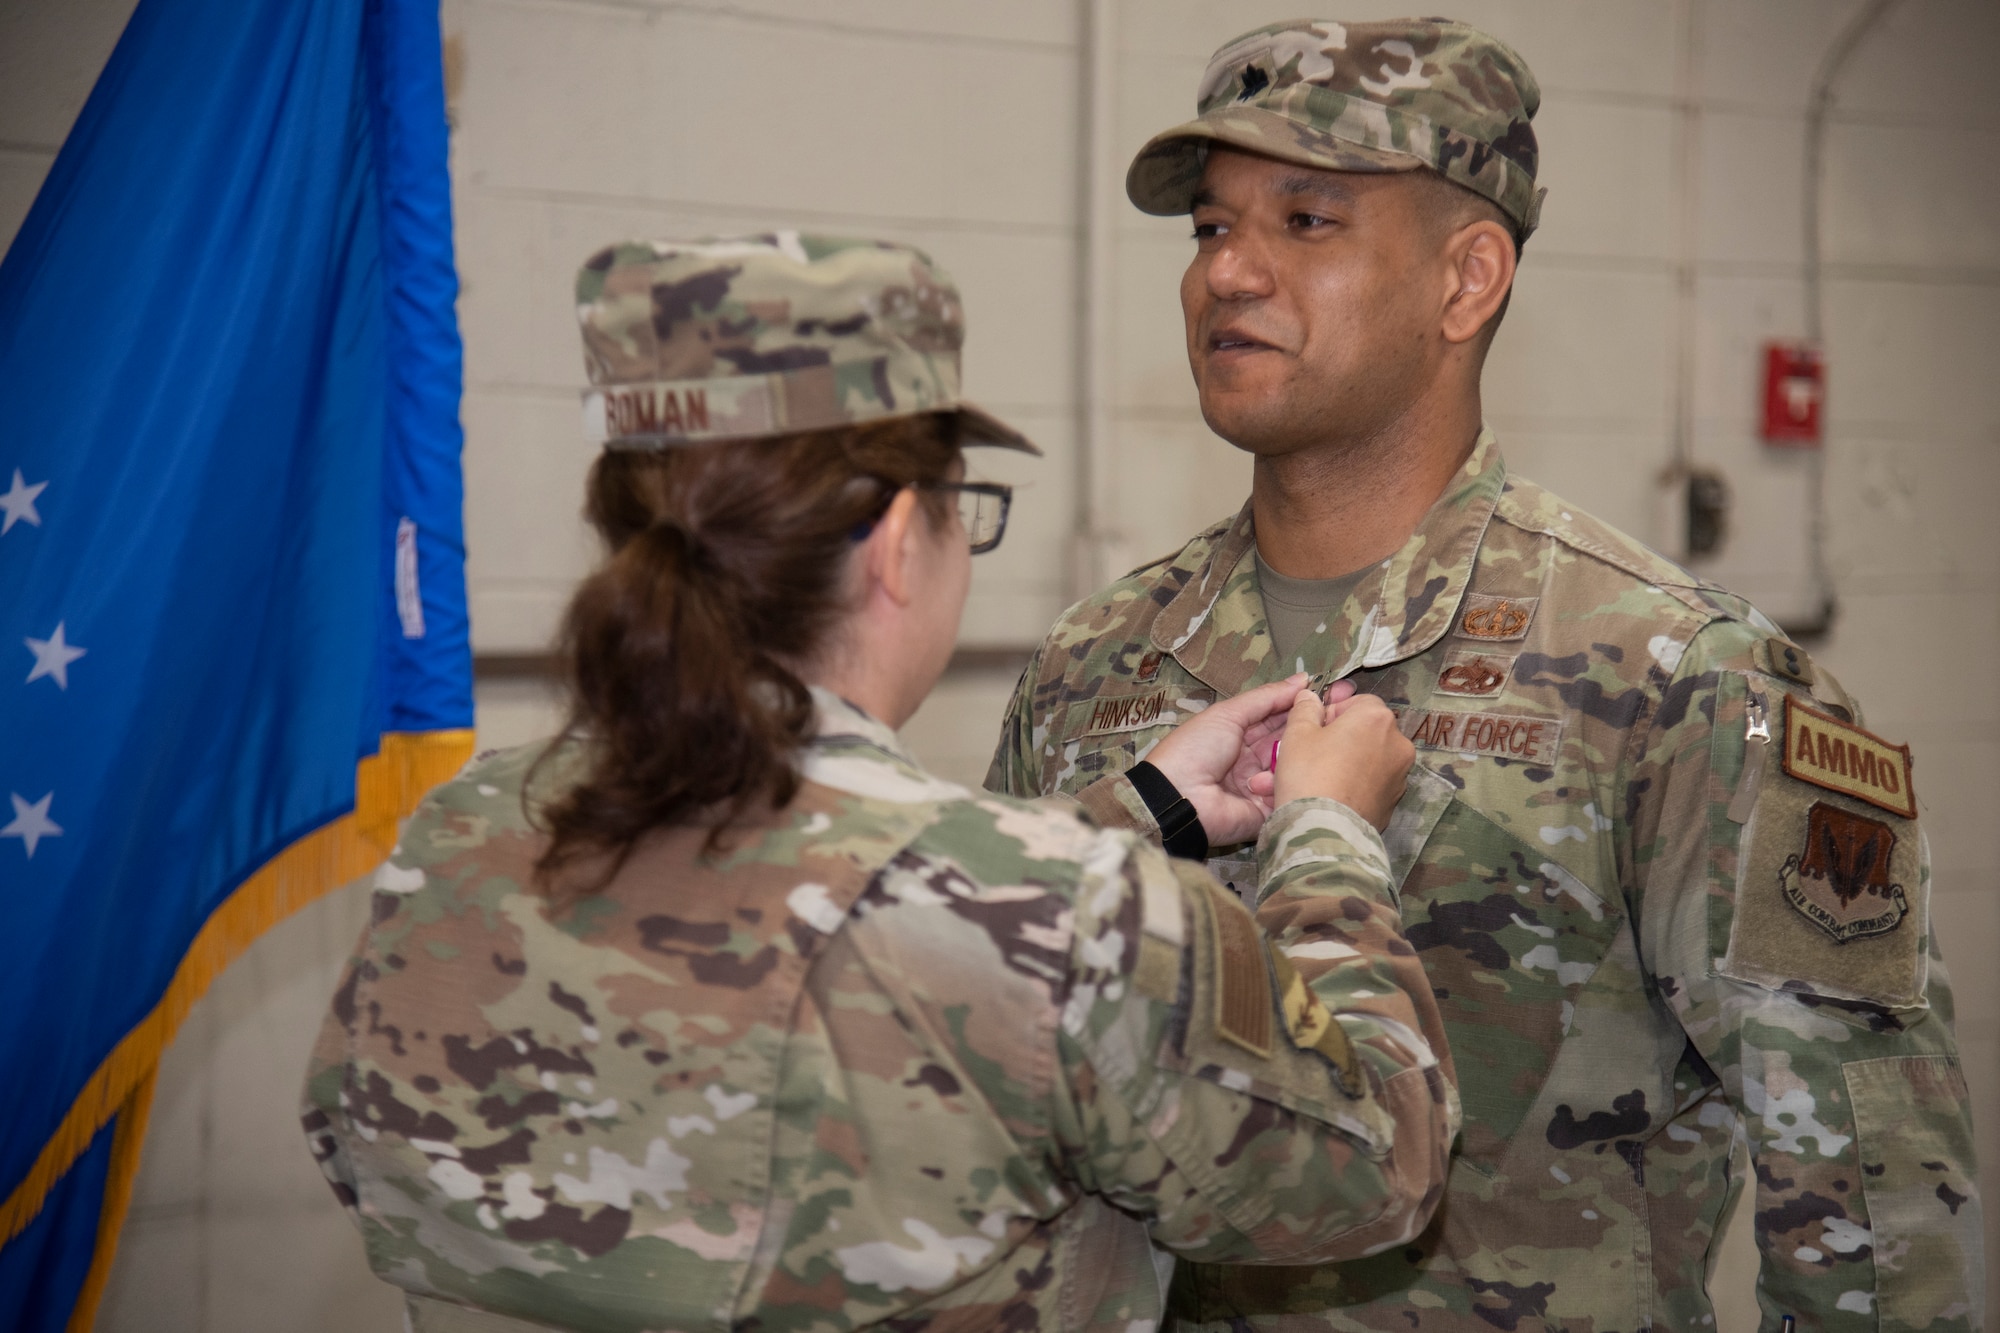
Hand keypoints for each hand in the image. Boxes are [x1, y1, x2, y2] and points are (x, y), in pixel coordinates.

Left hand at [1145, 676, 1354, 845]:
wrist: (1176, 797)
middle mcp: (1255, 761)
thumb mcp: (1228, 714)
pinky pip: (1287, 795)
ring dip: (1296, 756)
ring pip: (1294, 768)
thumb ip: (1266, 698)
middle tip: (1339, 718)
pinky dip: (1284, 784)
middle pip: (1291, 743)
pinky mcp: (1267, 812)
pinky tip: (1279, 777)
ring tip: (1304, 746)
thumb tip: (1304, 679)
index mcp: (1243, 735)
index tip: (1337, 695)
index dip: (1304, 707)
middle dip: (1310, 731)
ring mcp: (1262, 787)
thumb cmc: (1196, 748)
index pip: (1280, 718)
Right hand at [1269, 690, 1413, 830]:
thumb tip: (1309, 696)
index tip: (1314, 728)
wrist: (1325, 831)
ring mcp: (1400, 776)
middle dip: (1341, 738)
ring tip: (1319, 779)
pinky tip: (1333, 797)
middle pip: (1366, 731)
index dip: (1333, 712)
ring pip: (1369, 760)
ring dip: (1348, 763)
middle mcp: (1398, 743)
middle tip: (1312, 754)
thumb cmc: (1310, 773)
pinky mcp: (1394, 803)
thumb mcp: (1297, 734)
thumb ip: (1305, 709)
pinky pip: (1371, 785)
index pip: (1358, 702)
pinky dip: (1356, 786)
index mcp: (1377, 718)